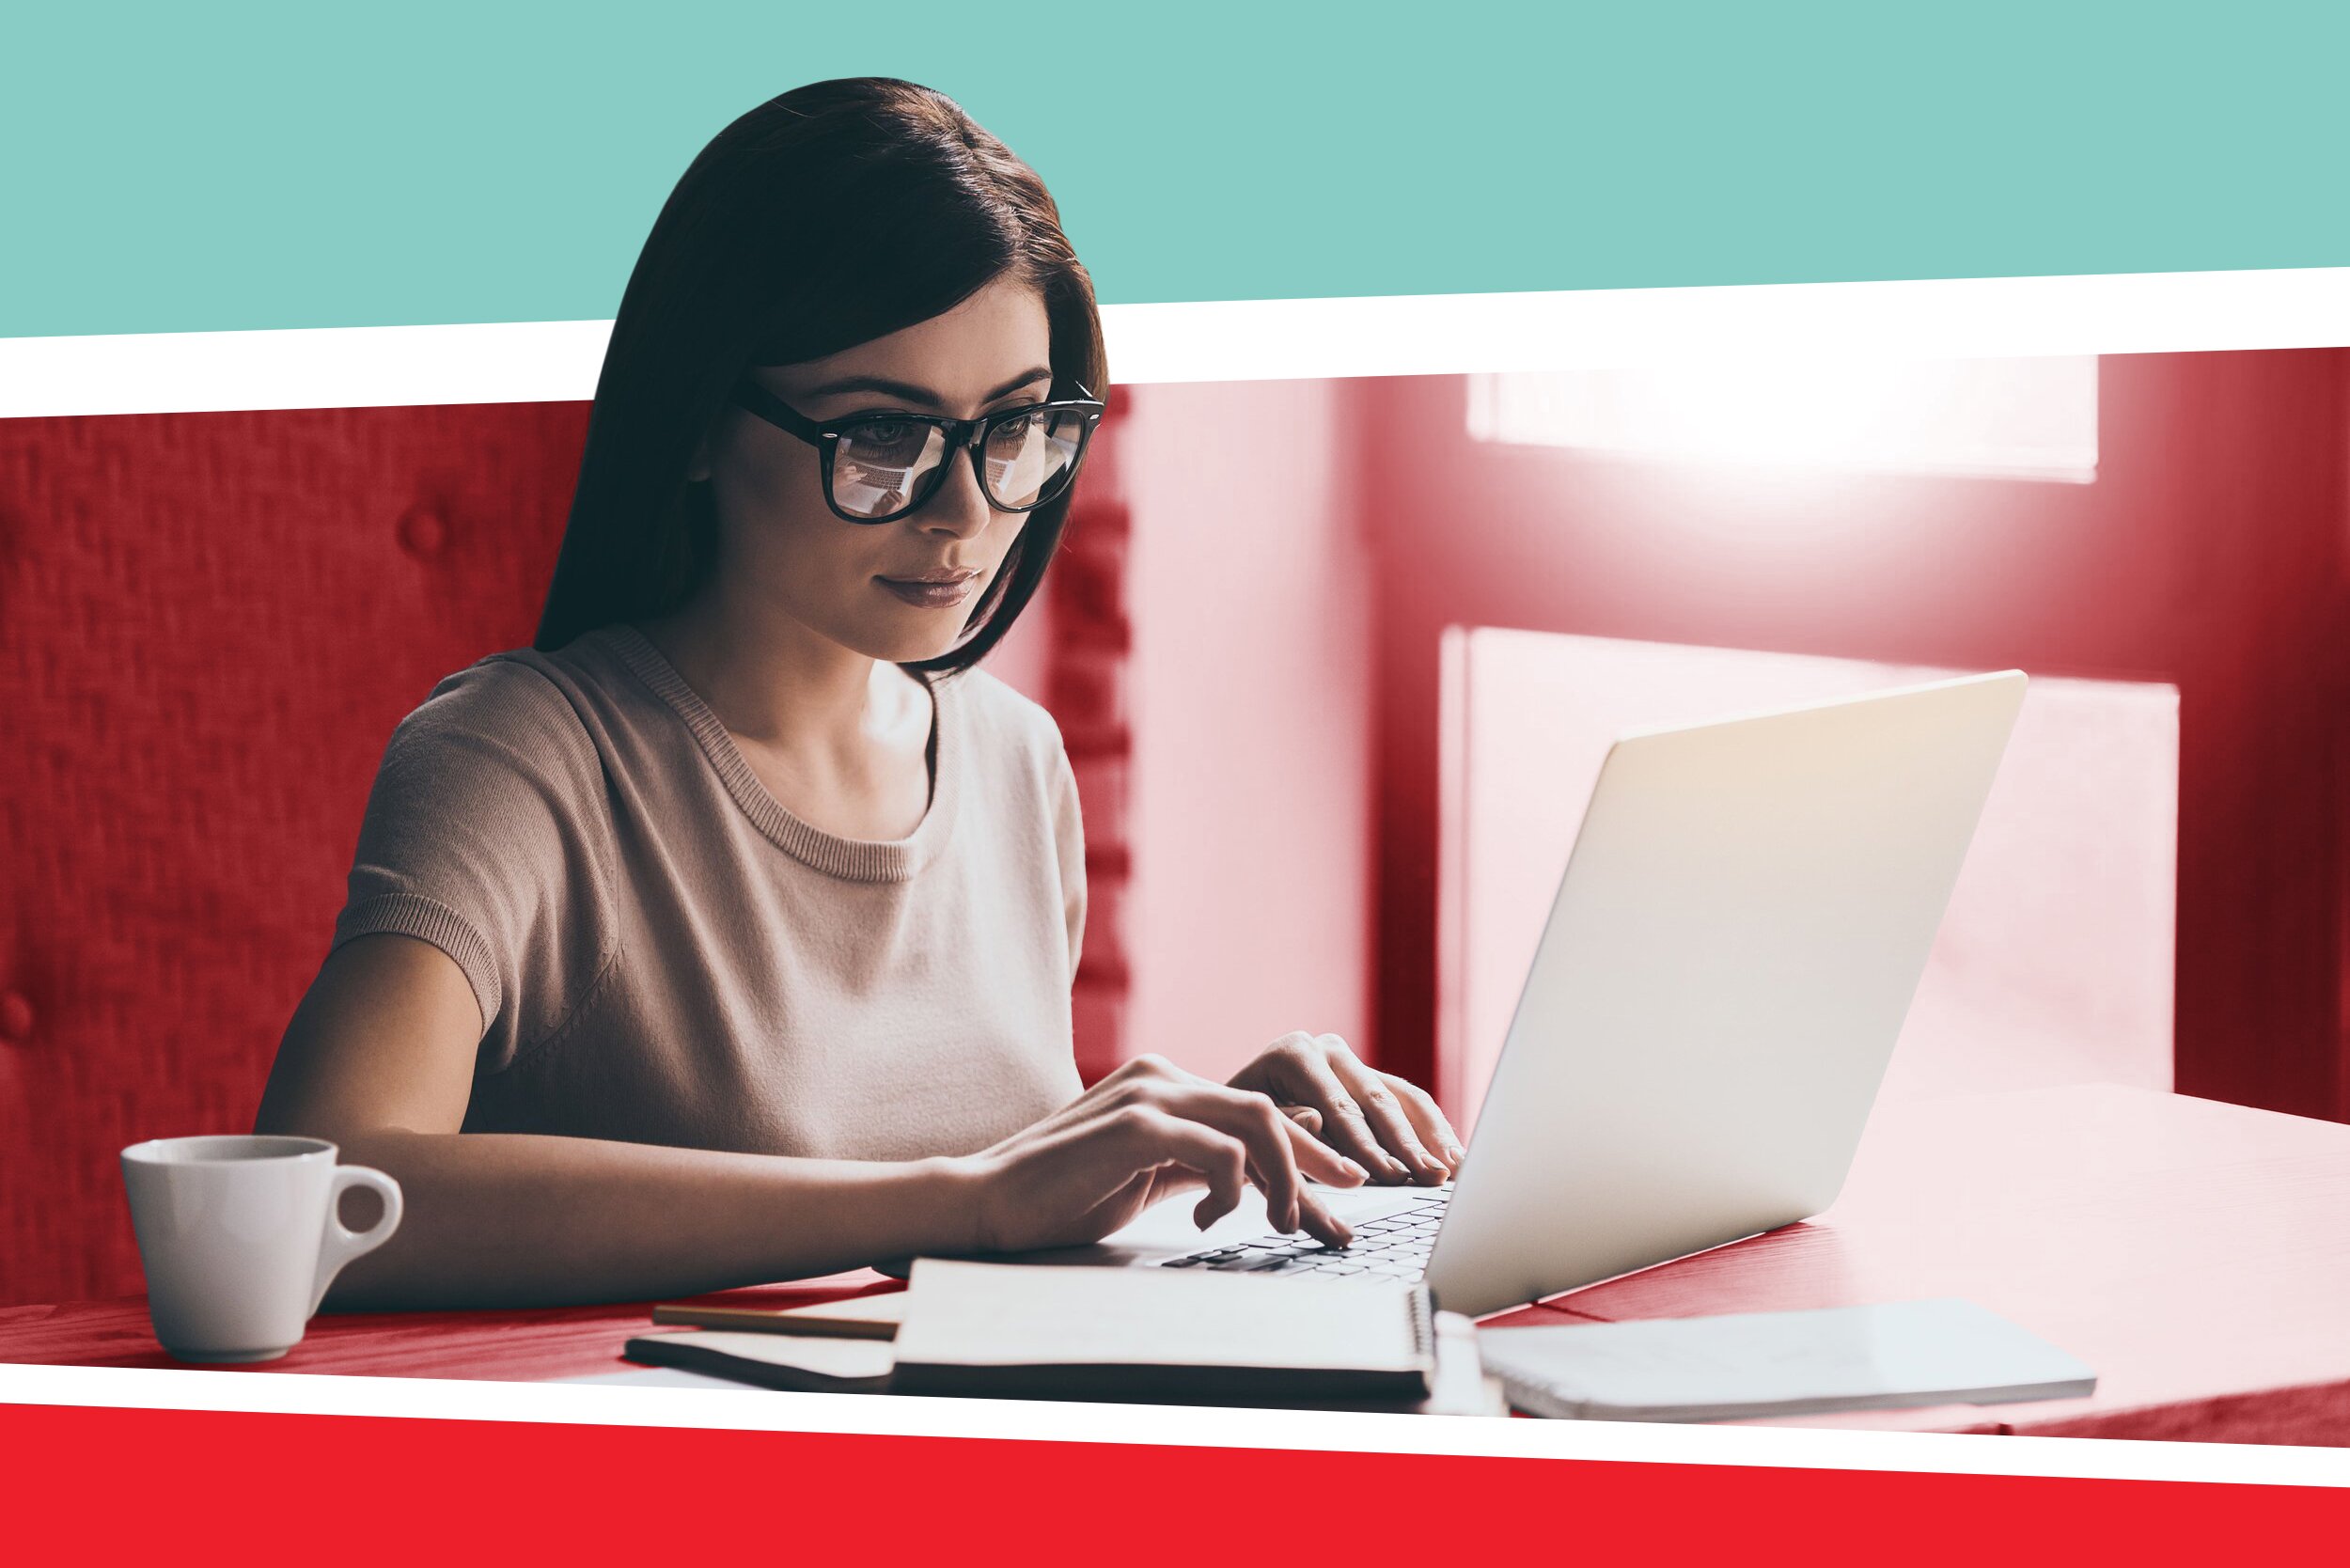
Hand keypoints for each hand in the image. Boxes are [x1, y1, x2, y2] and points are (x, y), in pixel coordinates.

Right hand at [958, 1054, 1369, 1254]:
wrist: (987, 1203)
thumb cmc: (1064, 1195)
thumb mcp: (1151, 1174)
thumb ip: (1209, 1159)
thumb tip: (1279, 1149)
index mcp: (1167, 1084)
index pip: (1256, 1108)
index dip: (1308, 1149)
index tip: (1343, 1190)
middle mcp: (1163, 1076)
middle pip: (1267, 1108)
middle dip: (1317, 1161)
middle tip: (1345, 1206)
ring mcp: (1149, 1095)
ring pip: (1254, 1121)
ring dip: (1284, 1176)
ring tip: (1282, 1223)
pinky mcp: (1134, 1124)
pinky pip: (1217, 1149)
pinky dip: (1232, 1187)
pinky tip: (1208, 1217)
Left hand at [1227, 1032, 1464, 1186]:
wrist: (1233, 1117)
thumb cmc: (1235, 1127)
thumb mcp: (1249, 1129)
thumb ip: (1285, 1125)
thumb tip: (1321, 1120)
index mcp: (1294, 1054)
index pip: (1338, 1107)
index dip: (1365, 1146)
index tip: (1388, 1177)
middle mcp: (1329, 1050)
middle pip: (1377, 1101)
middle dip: (1407, 1145)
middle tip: (1429, 1178)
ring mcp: (1355, 1064)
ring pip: (1404, 1099)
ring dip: (1432, 1139)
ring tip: (1453, 1172)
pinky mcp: (1374, 1082)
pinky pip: (1412, 1105)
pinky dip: (1434, 1133)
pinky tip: (1455, 1160)